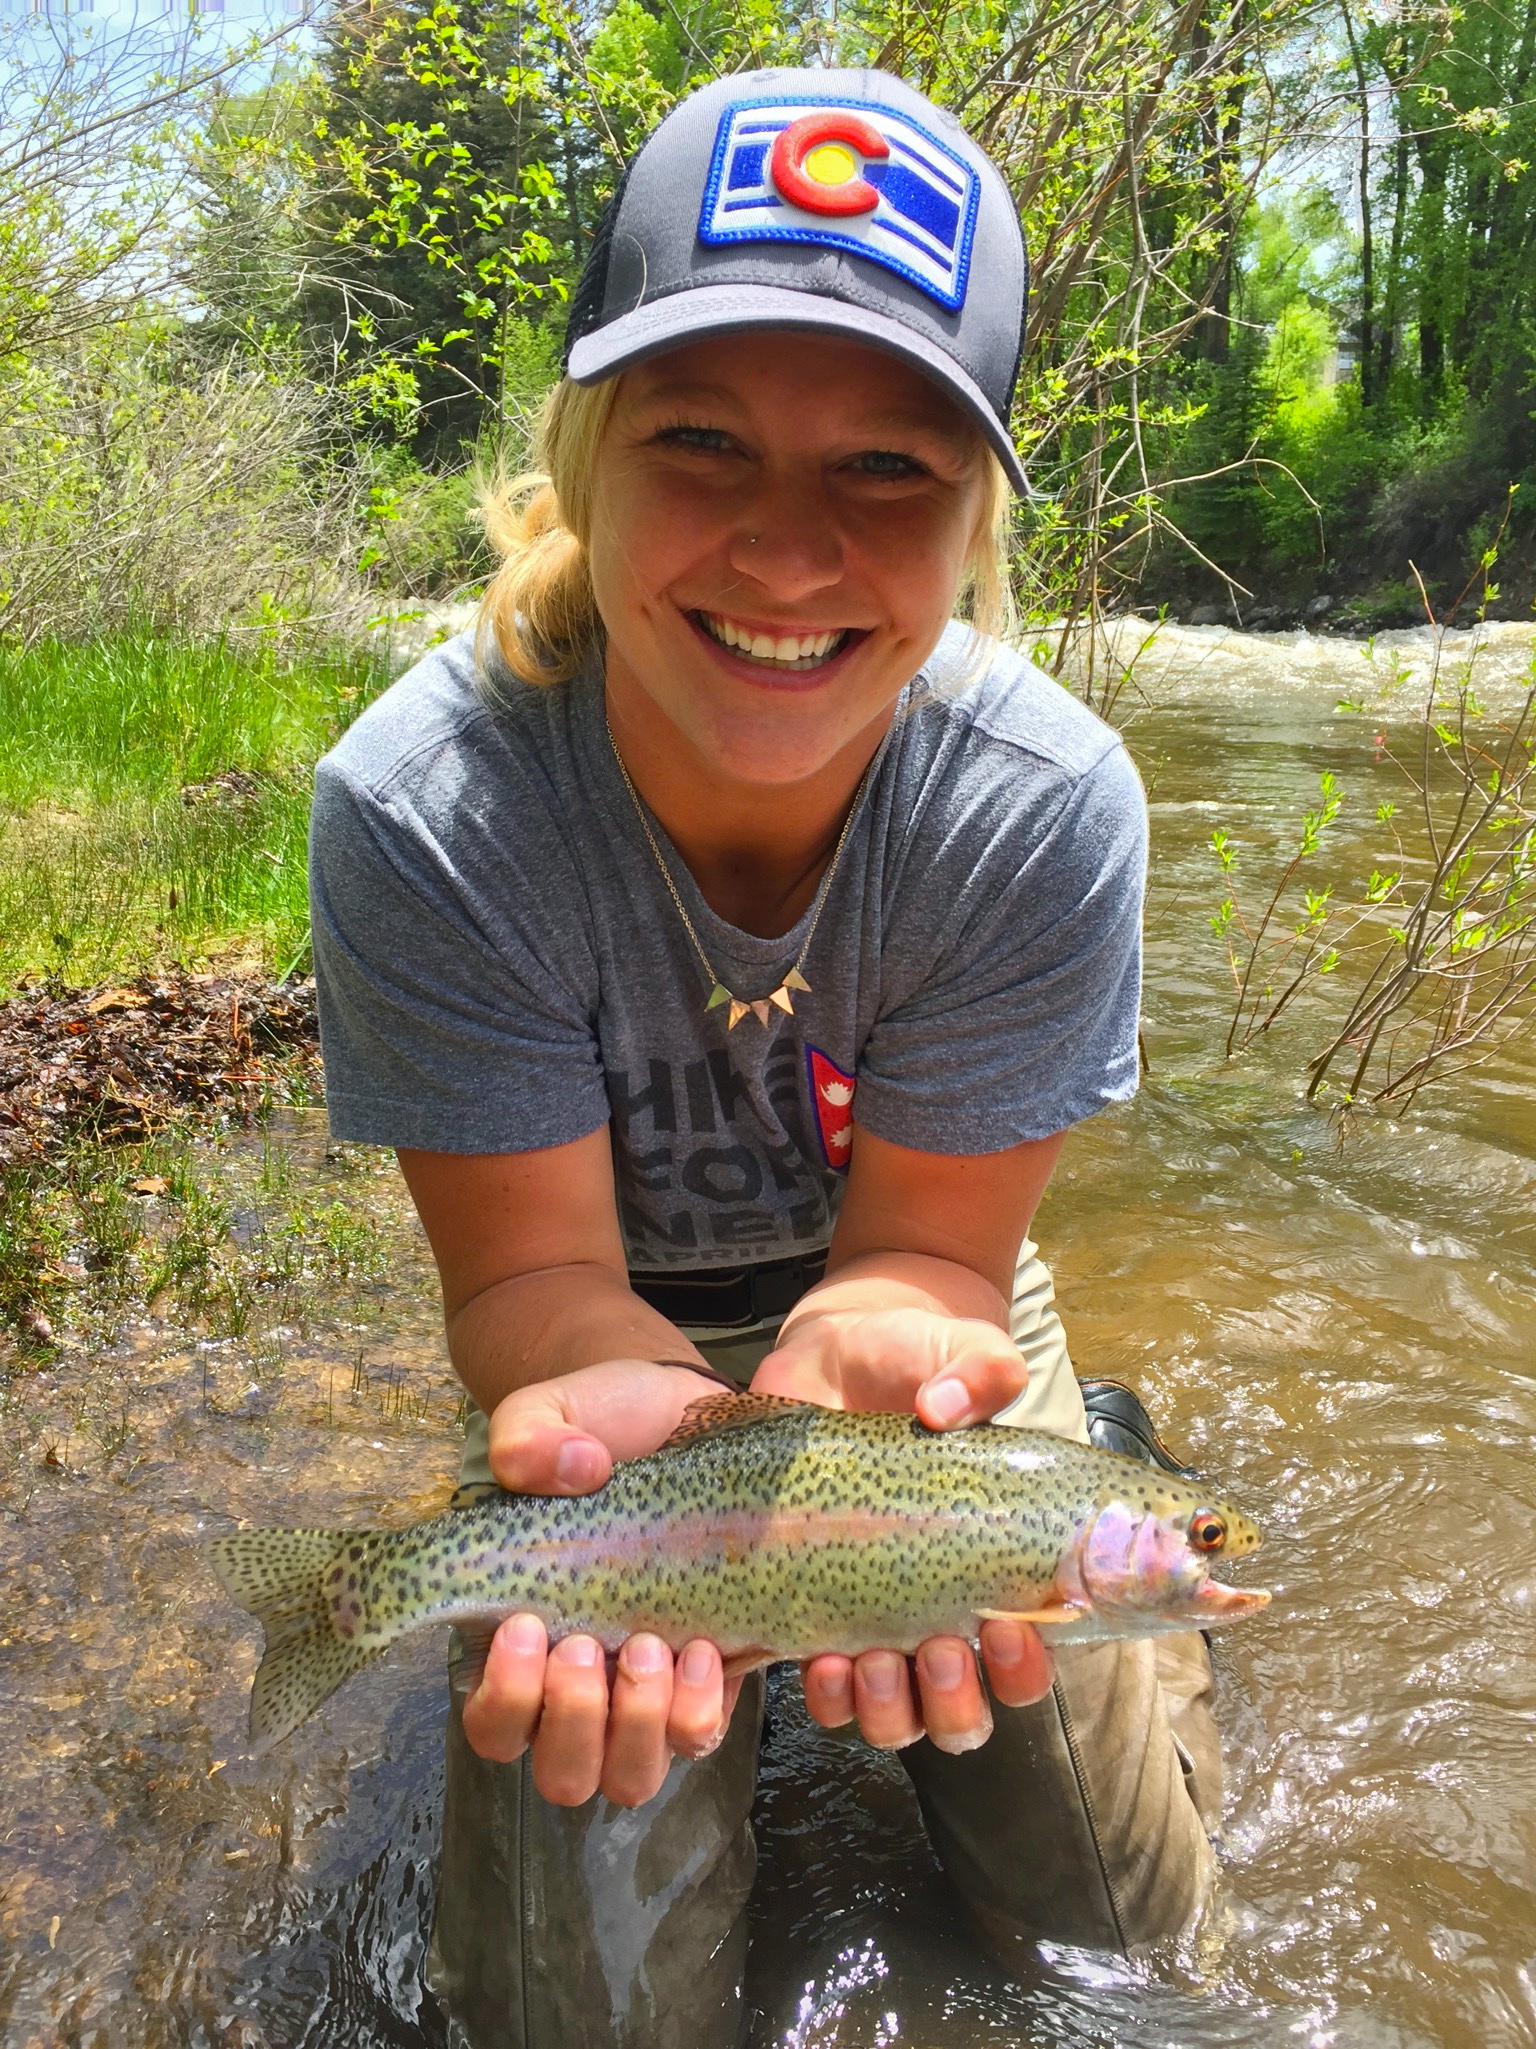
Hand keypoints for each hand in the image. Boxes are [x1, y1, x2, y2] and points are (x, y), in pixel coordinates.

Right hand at [463, 1361, 743, 1802]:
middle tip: (594, 1644)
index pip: (495, 1726)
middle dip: (578, 1722)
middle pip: (564, 1772)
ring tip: (657, 1647)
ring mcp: (646, 1684)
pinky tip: (708, 1648)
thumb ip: (528, 1432)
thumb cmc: (602, 1420)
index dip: (508, 1703)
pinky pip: (700, 1735)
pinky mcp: (708, 1670)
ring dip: (644, 1728)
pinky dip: (701, 1711)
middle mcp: (580, 1680)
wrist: (681, 1408)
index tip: (530, 1627)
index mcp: (520, 1636)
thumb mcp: (554, 1409)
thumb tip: (559, 1470)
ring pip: (632, 1775)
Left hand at [755, 1306, 1052, 1745]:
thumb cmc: (914, 1361)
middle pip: (960, 1712)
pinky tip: (820, 1657)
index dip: (1023, 1668)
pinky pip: (821, 1689)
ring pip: (891, 1715)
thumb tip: (944, 1406)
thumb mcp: (960, 1352)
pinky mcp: (806, 1605)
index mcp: (991, 1567)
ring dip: (889, 1706)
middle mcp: (935, 1607)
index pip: (1025, 1658)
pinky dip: (825, 1693)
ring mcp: (869, 1614)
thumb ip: (980, 1369)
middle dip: (954, 1700)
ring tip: (874, 1660)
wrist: (833, 1354)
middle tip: (939, 1644)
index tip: (1007, 1626)